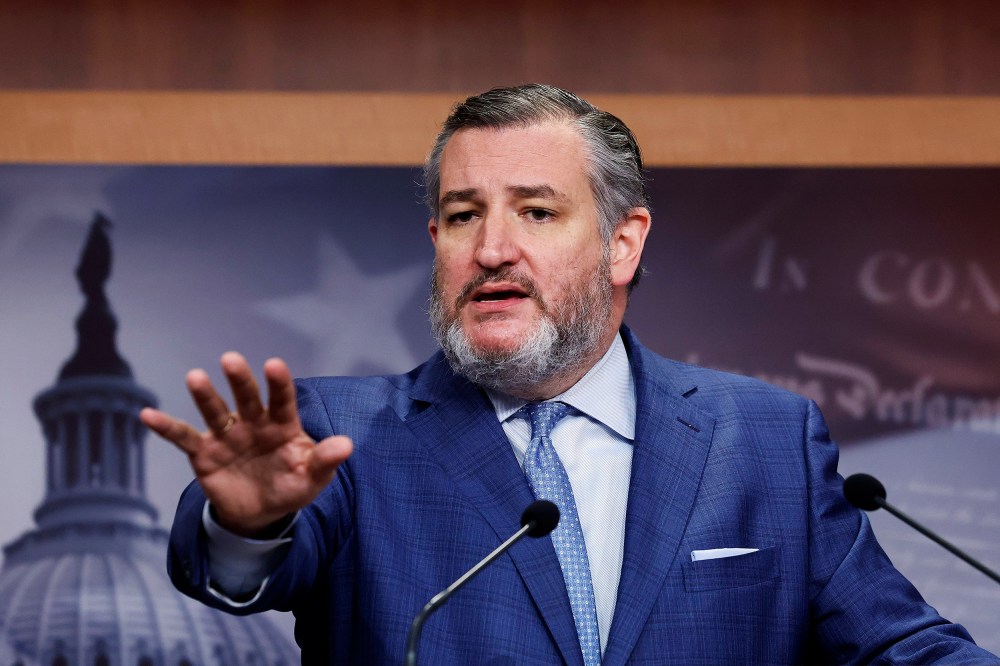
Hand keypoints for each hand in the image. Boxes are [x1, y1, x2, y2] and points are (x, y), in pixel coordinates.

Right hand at [140, 352, 351, 537]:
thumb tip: (347, 445)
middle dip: (240, 380)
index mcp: (282, 425)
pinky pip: (182, 437)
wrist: (260, 513)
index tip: (273, 365)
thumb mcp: (312, 478)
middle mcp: (253, 423)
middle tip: (231, 360)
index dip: (279, 383)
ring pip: (215, 411)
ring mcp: (227, 435)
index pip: (282, 400)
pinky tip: (147, 415)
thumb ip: (325, 460)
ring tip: (195, 377)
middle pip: (246, 397)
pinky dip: (165, 426)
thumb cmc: (291, 485)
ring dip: (205, 395)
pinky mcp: (203, 452)